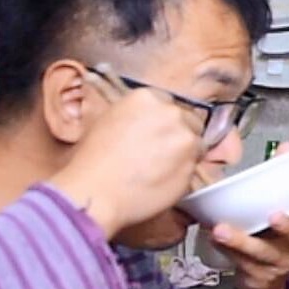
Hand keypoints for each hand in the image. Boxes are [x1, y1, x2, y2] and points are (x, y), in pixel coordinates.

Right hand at [50, 85, 204, 237]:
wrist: (96, 191)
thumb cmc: (92, 159)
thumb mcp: (107, 120)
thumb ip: (136, 114)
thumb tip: (146, 120)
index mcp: (148, 97)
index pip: (168, 104)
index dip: (163, 120)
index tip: (157, 132)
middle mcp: (172, 113)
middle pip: (187, 120)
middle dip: (178, 134)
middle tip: (160, 151)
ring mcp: (186, 139)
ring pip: (196, 143)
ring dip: (184, 153)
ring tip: (160, 167)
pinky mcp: (192, 165)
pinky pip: (194, 166)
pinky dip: (183, 172)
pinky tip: (162, 179)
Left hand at [208, 185, 288, 288]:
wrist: (262, 280)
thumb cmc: (271, 234)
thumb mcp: (280, 208)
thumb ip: (282, 179)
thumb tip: (286, 146)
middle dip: (287, 226)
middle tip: (274, 215)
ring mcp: (278, 262)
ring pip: (261, 252)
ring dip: (241, 240)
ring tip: (220, 230)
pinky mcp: (258, 275)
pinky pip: (240, 261)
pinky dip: (225, 249)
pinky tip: (212, 238)